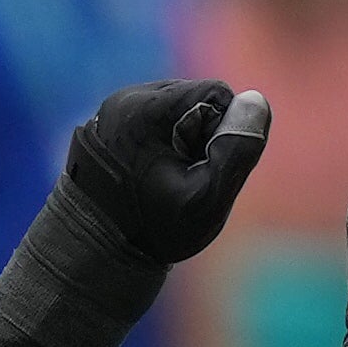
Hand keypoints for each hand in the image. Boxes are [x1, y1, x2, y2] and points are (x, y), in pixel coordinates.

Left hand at [67, 79, 272, 265]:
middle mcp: (125, 98)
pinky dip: (161, 144)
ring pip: (175, 108)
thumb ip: (237, 151)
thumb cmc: (153, 230)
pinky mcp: (106, 123)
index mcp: (147, 109)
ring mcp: (111, 109)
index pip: (217, 94)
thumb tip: (255, 101)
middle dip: (202, 136)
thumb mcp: (206, 199)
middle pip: (195, 97)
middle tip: (184, 178)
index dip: (224, 134)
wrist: (92, 252)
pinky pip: (152, 119)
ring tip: (165, 179)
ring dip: (182, 140)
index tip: (202, 169)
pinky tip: (150, 176)